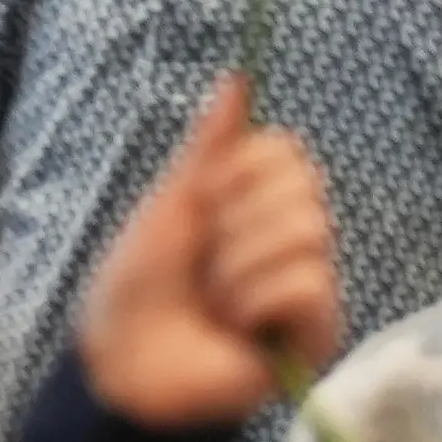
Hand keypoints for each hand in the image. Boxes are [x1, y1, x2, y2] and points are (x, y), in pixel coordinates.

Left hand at [76, 78, 340, 429]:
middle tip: (205, 263)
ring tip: (216, 302)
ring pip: (306, 231)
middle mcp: (294, 235)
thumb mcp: (170, 205)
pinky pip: (307, 283)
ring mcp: (310, 283)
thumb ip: (209, 145)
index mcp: (260, 201)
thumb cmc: (138, 288)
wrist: (123, 364)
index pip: (286, 150)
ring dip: (238, 269)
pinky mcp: (318, 329)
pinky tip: (237, 327)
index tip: (202, 207)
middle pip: (302, 185)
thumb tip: (235, 77)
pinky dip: (256, 302)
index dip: (236, 175)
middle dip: (235, 225)